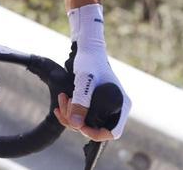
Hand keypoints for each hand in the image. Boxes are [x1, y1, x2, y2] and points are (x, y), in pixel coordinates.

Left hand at [57, 4, 132, 139]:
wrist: (87, 48)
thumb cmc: (90, 61)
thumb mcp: (84, 81)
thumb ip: (82, 102)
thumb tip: (76, 125)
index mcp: (121, 104)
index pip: (112, 132)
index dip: (94, 133)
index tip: (78, 123)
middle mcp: (117, 107)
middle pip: (96, 129)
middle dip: (77, 121)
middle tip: (65, 104)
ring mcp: (106, 106)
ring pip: (87, 122)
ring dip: (71, 115)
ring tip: (63, 99)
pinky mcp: (96, 103)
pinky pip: (83, 115)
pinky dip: (71, 111)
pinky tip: (61, 103)